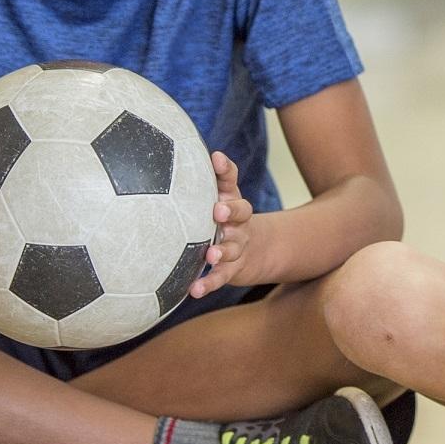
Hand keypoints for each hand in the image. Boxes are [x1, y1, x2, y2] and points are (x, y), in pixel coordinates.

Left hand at [190, 152, 255, 296]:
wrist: (255, 250)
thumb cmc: (225, 219)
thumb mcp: (220, 198)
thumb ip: (209, 181)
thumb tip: (189, 152)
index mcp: (231, 200)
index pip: (231, 181)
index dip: (225, 170)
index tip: (216, 160)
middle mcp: (238, 221)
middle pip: (242, 213)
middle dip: (231, 210)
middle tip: (218, 210)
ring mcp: (238, 246)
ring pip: (233, 247)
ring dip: (222, 250)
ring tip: (211, 253)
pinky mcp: (233, 268)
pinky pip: (221, 276)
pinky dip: (208, 283)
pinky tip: (194, 291)